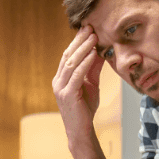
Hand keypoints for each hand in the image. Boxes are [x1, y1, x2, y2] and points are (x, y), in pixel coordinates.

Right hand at [52, 26, 104, 143]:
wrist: (81, 130)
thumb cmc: (85, 108)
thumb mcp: (91, 84)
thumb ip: (93, 69)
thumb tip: (100, 51)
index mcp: (61, 77)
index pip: (68, 55)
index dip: (77, 41)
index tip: (88, 28)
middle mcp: (58, 81)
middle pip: (68, 55)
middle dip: (79, 41)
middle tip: (90, 27)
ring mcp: (60, 88)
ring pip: (71, 63)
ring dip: (83, 49)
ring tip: (93, 37)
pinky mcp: (67, 95)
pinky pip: (76, 75)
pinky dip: (84, 63)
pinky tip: (92, 54)